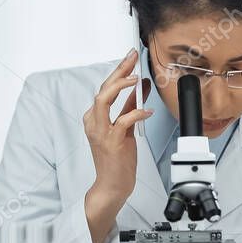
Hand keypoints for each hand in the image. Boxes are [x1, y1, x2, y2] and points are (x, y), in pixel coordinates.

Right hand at [82, 49, 151, 204]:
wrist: (112, 185)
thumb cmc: (116, 159)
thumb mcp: (125, 127)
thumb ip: (131, 106)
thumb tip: (142, 87)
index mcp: (94, 117)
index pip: (105, 88)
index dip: (118, 70)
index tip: (130, 57)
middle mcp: (94, 122)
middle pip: (103, 89)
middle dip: (119, 70)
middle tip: (133, 58)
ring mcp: (101, 132)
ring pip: (103, 100)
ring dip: (120, 86)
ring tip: (135, 79)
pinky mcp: (112, 142)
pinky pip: (123, 121)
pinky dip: (136, 113)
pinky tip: (147, 110)